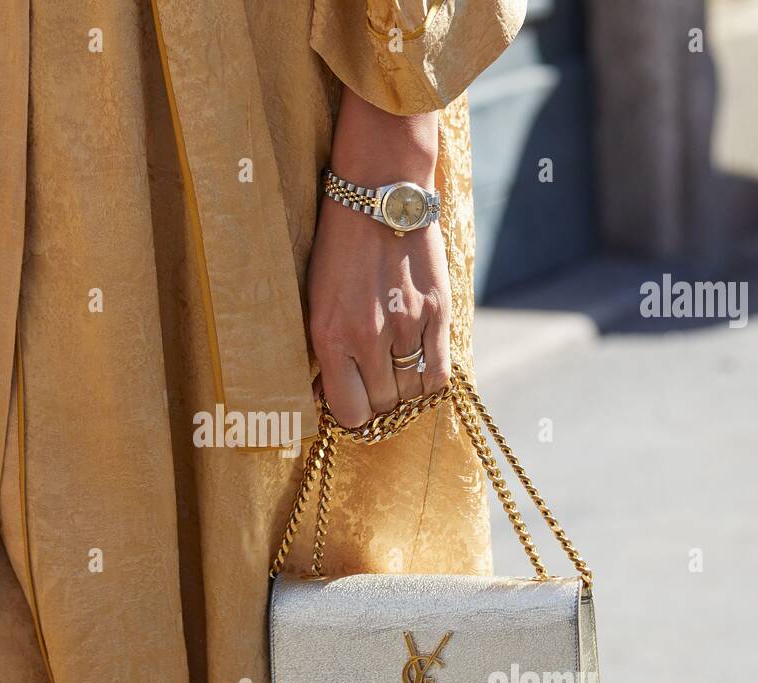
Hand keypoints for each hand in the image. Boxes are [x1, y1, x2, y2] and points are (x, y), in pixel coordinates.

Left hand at [307, 85, 450, 427]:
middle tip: (374, 382)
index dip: (351, 413)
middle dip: (378, 400)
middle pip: (383, 404)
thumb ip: (325, 349)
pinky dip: (431, 378)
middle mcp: (369, 337)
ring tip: (397, 369)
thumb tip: (327, 395)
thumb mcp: (316, 298)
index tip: (352, 402)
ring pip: (412, 392)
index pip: (349, 411)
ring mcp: (407, 326)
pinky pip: (440, 373)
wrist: (380, 195)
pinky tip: (421, 364)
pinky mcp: (439, 312)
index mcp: (330, 335)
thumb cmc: (339, 247)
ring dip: (405, 389)